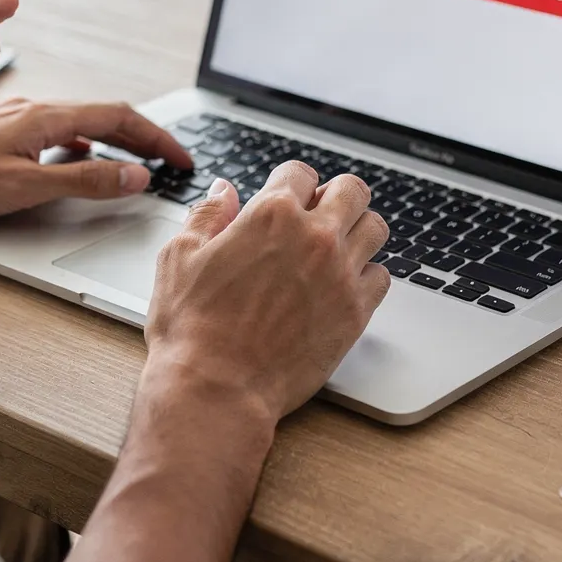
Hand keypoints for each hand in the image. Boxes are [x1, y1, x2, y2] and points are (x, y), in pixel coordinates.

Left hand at [0, 98, 193, 220]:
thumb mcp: (28, 186)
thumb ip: (85, 180)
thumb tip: (135, 176)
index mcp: (48, 116)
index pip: (120, 117)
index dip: (158, 138)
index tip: (182, 158)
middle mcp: (39, 110)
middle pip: (108, 116)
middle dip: (147, 137)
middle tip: (173, 161)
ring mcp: (24, 119)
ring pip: (86, 122)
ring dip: (120, 140)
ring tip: (141, 161)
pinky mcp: (11, 132)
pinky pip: (64, 131)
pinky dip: (90, 144)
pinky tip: (86, 158)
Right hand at [146, 162, 389, 419]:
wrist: (216, 389)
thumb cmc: (191, 328)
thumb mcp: (179, 258)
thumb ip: (207, 216)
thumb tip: (223, 191)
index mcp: (271, 214)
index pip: (300, 172)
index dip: (290, 183)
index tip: (287, 197)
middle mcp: (314, 237)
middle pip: (351, 190)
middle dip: (335, 196)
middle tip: (319, 215)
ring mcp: (340, 274)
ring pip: (375, 228)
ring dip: (357, 231)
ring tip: (337, 247)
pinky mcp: (355, 313)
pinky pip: (381, 277)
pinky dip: (366, 277)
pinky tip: (343, 286)